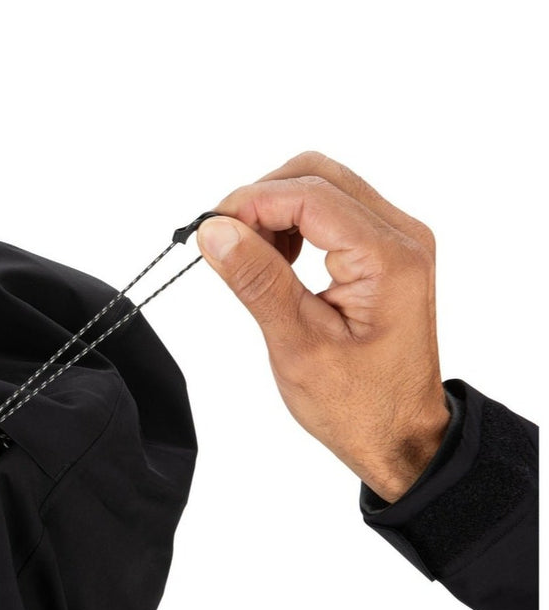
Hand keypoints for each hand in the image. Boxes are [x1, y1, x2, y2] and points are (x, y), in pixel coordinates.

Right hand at [195, 152, 451, 503]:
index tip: (208, 233)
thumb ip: (257, 280)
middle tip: (222, 244)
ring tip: (250, 261)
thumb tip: (214, 231)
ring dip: (275, 212)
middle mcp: (402, 236)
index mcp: (388, 259)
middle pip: (317, 176)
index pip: (309, 194)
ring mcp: (397, 240)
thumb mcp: (297, 345)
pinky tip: (277, 264)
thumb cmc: (356, 405)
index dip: (250, 203)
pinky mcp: (385, 251)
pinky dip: (294, 226)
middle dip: (260, 201)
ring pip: (323, 187)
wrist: (399, 434)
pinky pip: (332, 212)